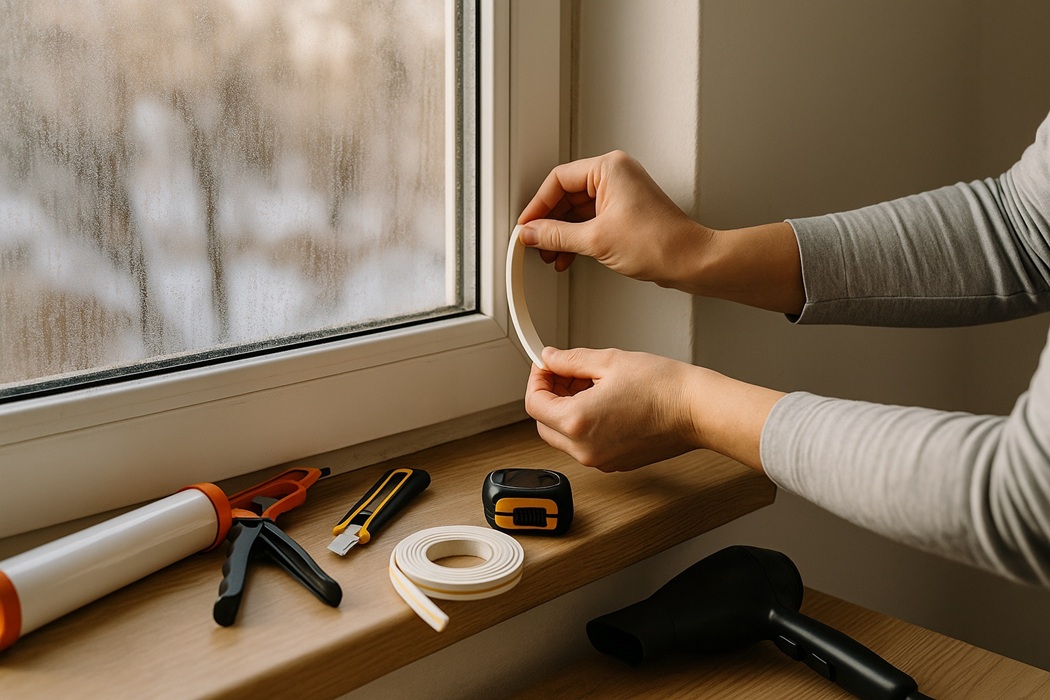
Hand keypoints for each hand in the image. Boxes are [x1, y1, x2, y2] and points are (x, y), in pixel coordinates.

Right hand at [517, 151, 710, 291]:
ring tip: (550, 253)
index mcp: (609, 168)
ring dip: (562, 233)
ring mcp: (621, 194)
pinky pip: (591, 220)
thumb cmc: (659, 242)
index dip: (537, 205)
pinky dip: (577, 237)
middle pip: (566, 194)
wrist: (689, 261)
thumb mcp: (596, 239)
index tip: (527, 226)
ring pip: (577, 210)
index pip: (558, 180)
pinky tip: (567, 254)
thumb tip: (532, 233)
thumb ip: (556, 236)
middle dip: (549, 222)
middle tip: (534, 241)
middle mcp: (615, 175)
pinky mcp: (625, 213)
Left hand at [525, 346, 783, 472]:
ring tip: (591, 383)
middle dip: (551, 396)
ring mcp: (601, 460)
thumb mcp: (609, 361)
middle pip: (545, 424)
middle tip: (567, 373)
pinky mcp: (617, 463)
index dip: (537, 380)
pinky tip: (605, 401)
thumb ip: (571, 360)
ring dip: (567, 410)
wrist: (698, 410)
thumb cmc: (664, 387)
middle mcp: (585, 449)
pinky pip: (587, 445)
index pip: (534, 404)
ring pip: (565, 437)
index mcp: (577, 423)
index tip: (546, 367)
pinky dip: (586, 424)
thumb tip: (551, 359)